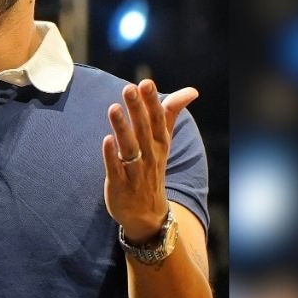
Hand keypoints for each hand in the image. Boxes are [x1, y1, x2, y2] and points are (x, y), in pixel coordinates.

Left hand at [102, 79, 197, 242]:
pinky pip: (115, 169)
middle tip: (129, 88)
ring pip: (129, 148)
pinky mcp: (119, 185)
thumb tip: (192, 90)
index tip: (146, 83)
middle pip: (143, 130)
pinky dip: (111, 155)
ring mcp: (135, 171)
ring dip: (122, 128)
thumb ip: (170, 113)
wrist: (147, 214)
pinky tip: (106, 140)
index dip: (152, 102)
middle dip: (137, 109)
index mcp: (159, 144)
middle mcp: (149, 156)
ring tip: (113, 108)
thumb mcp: (163, 141)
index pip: (158, 119)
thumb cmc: (152, 168)